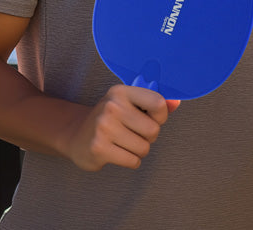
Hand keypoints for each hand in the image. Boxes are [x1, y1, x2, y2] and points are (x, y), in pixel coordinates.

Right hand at [62, 84, 179, 170]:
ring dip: (139, 150)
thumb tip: (176, 102)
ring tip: (126, 143)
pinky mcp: (99, 149)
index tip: (152, 118)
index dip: (161, 116)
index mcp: (122, 92)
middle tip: (136, 133)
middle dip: (149, 137)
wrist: (76, 134)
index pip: (158, 103)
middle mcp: (112, 107)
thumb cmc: (112, 118)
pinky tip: (119, 153)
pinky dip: (131, 161)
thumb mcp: (130, 103)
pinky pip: (132, 161)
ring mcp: (104, 128)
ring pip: (144, 148)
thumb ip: (155, 103)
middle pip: (153, 130)